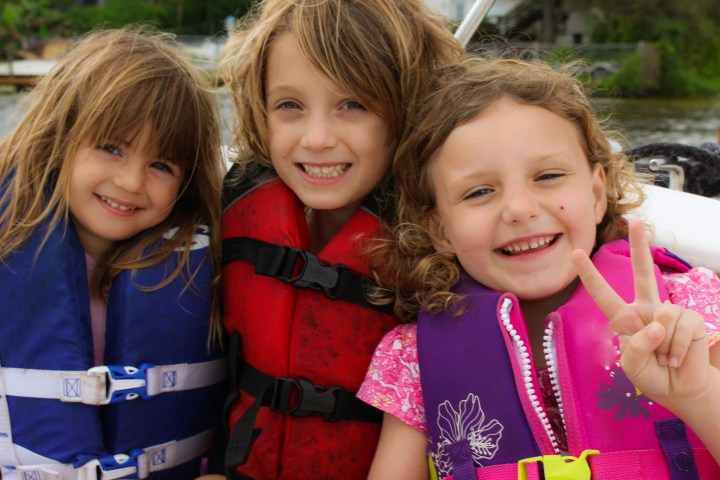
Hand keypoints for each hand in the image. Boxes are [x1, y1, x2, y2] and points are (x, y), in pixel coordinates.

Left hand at [571, 218, 711, 409]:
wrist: (679, 389)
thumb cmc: (650, 376)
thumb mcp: (631, 366)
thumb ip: (636, 346)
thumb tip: (656, 325)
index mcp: (624, 318)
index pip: (603, 294)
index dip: (590, 275)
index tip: (576, 253)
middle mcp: (646, 309)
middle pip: (642, 272)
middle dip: (640, 245)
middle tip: (636, 221)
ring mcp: (669, 312)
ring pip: (663, 317)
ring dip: (664, 347)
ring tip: (665, 358)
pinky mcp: (691, 320)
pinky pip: (681, 327)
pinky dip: (679, 348)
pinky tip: (678, 357)